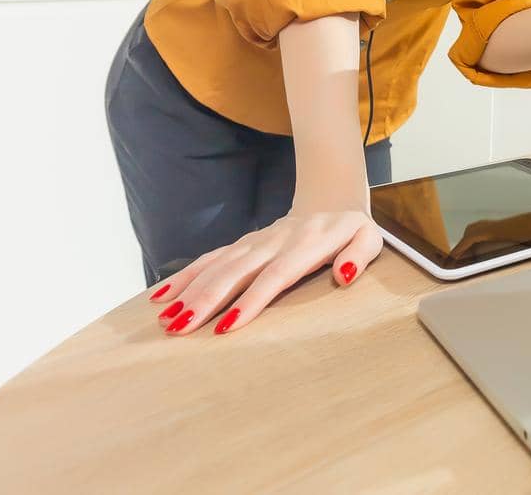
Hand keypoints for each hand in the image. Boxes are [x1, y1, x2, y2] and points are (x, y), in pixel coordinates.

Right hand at [144, 189, 381, 335]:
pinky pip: (210, 258)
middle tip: (181, 329)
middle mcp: (274, 241)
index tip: (230, 325)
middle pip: (236, 271)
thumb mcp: (369, 239)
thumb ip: (360, 254)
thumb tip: (345, 273)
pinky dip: (185, 276)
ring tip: (166, 320)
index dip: (253, 299)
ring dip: (190, 291)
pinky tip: (161, 296)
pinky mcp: (242, 244)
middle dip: (207, 300)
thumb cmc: (351, 231)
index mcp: (307, 243)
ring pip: (217, 265)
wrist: (330, 200)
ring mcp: (254, 242)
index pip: (276, 274)